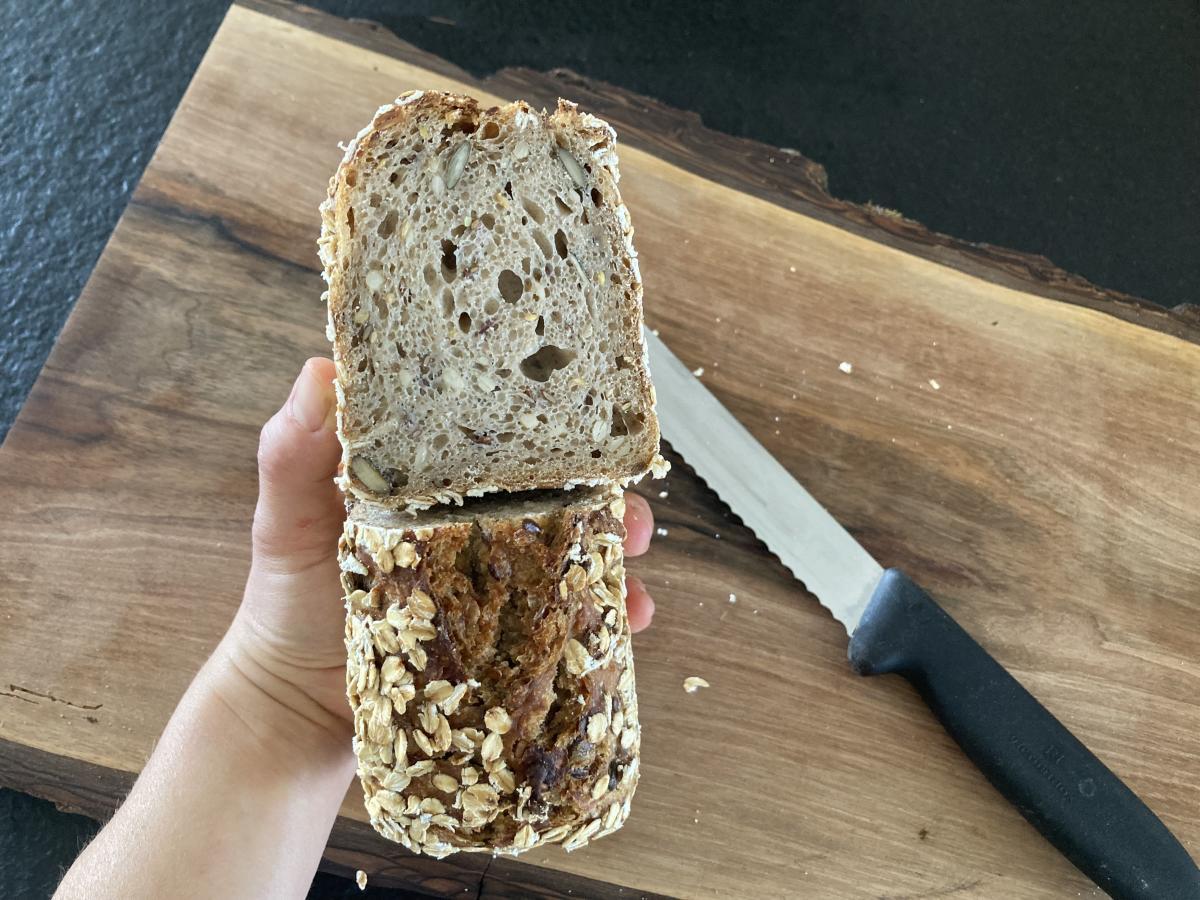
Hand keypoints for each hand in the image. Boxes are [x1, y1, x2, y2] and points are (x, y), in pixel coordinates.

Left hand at [224, 358, 658, 734]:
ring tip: (638, 548)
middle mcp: (468, 524)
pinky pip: (565, 617)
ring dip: (614, 544)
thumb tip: (318, 372)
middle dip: (599, 487)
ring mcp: (492, 580)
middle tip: (627, 494)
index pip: (491, 437)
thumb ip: (292, 455)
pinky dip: (603, 615)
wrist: (294, 706)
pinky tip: (626, 616)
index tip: (581, 415)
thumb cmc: (287, 603)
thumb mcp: (289, 522)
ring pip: (570, 549)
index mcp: (426, 484)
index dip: (540, 424)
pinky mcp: (504, 635)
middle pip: (550, 492)